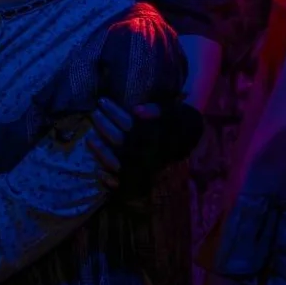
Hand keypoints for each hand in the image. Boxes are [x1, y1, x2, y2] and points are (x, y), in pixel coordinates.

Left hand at [86, 98, 206, 183]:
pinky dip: (110, 180)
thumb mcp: (175, 112)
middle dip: (103, 125)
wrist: (196, 146)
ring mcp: (141, 167)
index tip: (102, 100)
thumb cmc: (182, 124)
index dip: (113, 111)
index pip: (128, 122)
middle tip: (94, 112)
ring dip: (101, 151)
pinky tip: (99, 173)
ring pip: (116, 161)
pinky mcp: (141, 180)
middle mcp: (144, 152)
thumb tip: (136, 110)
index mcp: (152, 135)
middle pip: (118, 140)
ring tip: (89, 138)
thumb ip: (158, 110)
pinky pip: (122, 183)